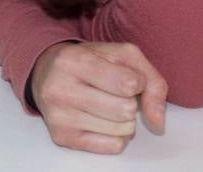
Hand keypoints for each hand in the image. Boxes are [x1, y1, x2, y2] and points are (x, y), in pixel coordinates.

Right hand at [30, 41, 168, 153]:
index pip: (130, 83)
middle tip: (110, 92)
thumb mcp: (121, 56)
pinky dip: (115, 135)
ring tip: (104, 105)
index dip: (135, 81)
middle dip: (128, 102)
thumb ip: (151, 81)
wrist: (44, 71)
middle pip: (126, 110)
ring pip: (122, 130)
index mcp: (73, 60)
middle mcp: (60, 88)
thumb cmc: (87, 62)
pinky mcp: (62, 136)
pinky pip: (113, 146)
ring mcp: (58, 115)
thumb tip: (157, 121)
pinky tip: (99, 120)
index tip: (120, 75)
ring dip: (122, 120)